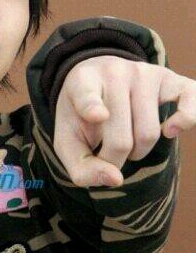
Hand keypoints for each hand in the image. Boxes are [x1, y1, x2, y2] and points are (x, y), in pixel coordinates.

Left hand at [54, 56, 194, 188]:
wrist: (96, 80)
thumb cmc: (81, 119)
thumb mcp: (69, 141)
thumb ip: (83, 168)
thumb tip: (116, 179)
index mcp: (81, 83)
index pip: (86, 96)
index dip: (91, 107)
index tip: (98, 115)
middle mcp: (113, 72)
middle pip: (121, 139)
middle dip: (115, 160)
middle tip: (108, 154)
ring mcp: (144, 73)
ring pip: (149, 133)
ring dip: (139, 151)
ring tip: (127, 141)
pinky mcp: (170, 79)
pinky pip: (190, 100)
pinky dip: (186, 119)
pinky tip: (170, 130)